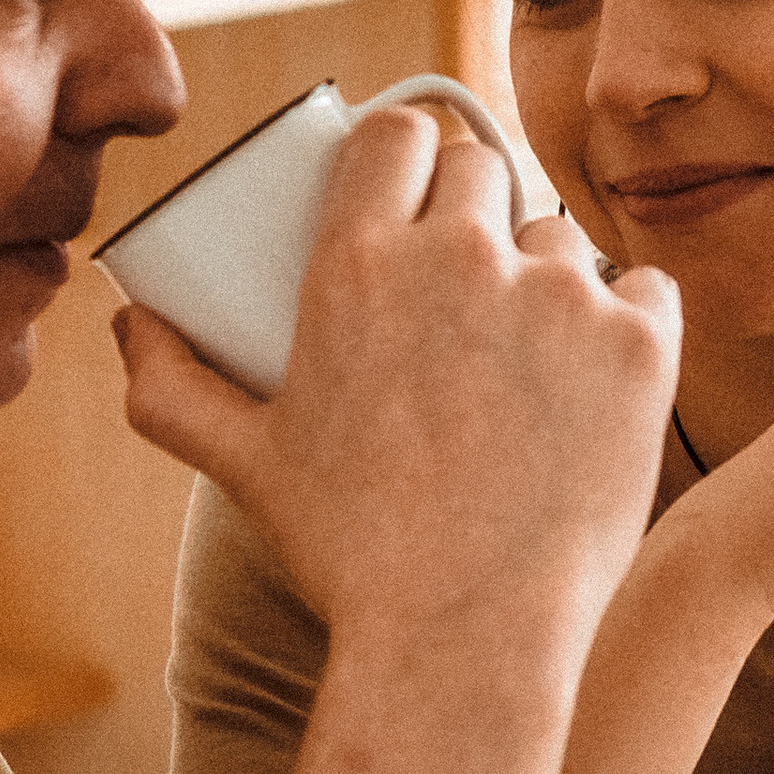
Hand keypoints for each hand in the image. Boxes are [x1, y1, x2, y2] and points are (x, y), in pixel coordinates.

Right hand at [115, 109, 679, 643]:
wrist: (463, 641)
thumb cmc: (351, 555)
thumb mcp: (244, 466)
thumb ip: (171, 387)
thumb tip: (130, 323)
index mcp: (358, 263)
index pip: (400, 132)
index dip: (414, 150)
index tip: (421, 186)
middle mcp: (460, 256)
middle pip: (484, 169)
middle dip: (478, 212)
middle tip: (471, 291)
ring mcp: (558, 296)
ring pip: (561, 237)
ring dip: (547, 279)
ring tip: (525, 364)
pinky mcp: (638, 343)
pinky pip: (644, 291)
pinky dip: (625, 325)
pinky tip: (593, 382)